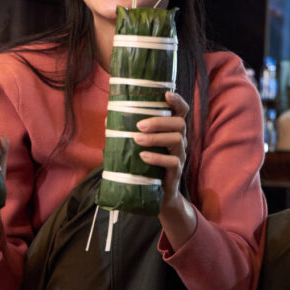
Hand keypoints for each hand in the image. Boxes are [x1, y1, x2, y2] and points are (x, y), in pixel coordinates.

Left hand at [134, 90, 187, 210]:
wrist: (156, 196)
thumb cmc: (145, 165)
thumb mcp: (136, 146)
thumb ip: (125, 132)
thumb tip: (108, 118)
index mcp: (171, 130)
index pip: (181, 111)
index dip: (177, 100)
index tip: (166, 94)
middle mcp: (179, 140)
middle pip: (179, 123)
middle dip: (159, 122)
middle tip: (139, 125)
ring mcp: (180, 156)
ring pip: (177, 140)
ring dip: (156, 138)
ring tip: (137, 139)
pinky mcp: (176, 172)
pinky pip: (172, 162)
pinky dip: (157, 157)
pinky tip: (143, 156)